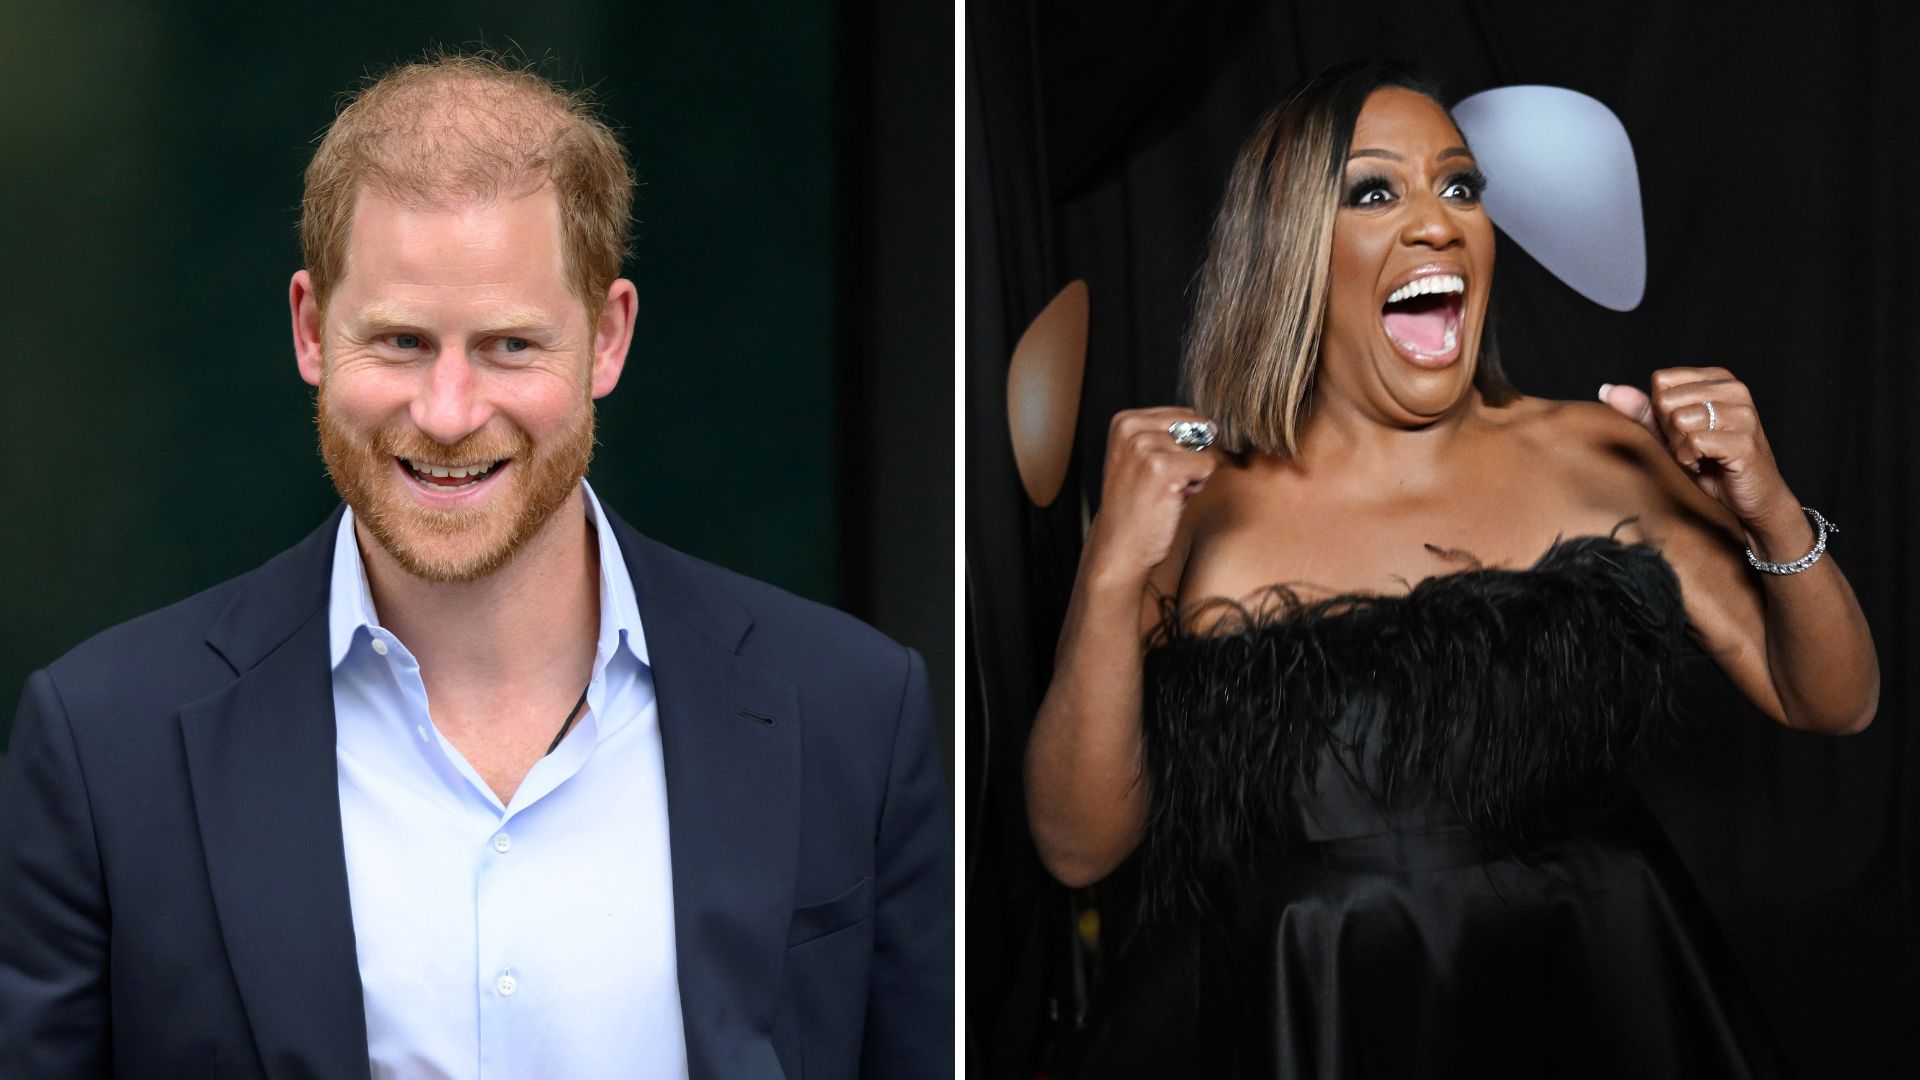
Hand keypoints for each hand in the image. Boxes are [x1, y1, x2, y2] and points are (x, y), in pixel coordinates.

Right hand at [1085, 407, 1218, 581]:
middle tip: (1162, 483)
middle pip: (1195, 429)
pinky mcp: (1162, 468)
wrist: (1121, 544)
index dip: (1182, 447)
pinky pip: (1207, 464)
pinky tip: (1173, 498)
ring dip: (1193, 473)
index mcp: (1125, 420)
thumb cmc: (1139, 503)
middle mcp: (1131, 428)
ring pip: (1202, 448)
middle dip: (1190, 457)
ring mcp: (1144, 447)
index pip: (1184, 416)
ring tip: (1166, 492)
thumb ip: (1170, 433)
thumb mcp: (1142, 456)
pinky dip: (1198, 485)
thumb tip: (1213, 426)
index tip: (1156, 470)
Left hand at [1599, 368, 1800, 534]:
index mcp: (1718, 378)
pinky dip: (1691, 460)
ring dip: (1681, 448)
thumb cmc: (1709, 464)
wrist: (1751, 498)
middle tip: (1695, 448)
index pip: (1661, 381)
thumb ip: (1642, 411)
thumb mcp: (1670, 434)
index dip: (1662, 413)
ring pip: (1679, 420)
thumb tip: (1606, 389)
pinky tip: (1707, 465)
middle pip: (1666, 400)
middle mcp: (1735, 389)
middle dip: (1671, 432)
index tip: (1686, 431)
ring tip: (1702, 457)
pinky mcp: (1745, 440)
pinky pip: (1693, 443)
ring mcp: (1743, 413)